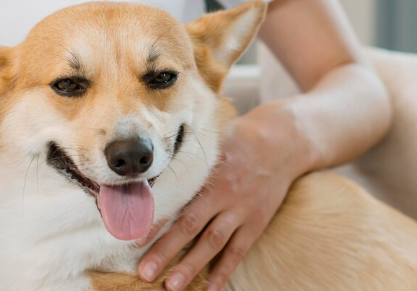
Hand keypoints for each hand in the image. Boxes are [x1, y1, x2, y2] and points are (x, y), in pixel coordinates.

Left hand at [138, 101, 313, 290]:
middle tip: (144, 272)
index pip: (177, 201)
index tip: (133, 239)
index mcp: (208, 174)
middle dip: (165, 251)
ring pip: (213, 243)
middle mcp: (223, 193)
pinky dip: (223, 271)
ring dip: (191, 266)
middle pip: (190, 226)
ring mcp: (241, 210)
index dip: (155, 221)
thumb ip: (188, 161)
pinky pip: (238, 251)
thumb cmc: (239, 140)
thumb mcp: (212, 143)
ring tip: (171, 286)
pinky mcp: (256, 222)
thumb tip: (153, 177)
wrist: (283, 143)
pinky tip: (209, 289)